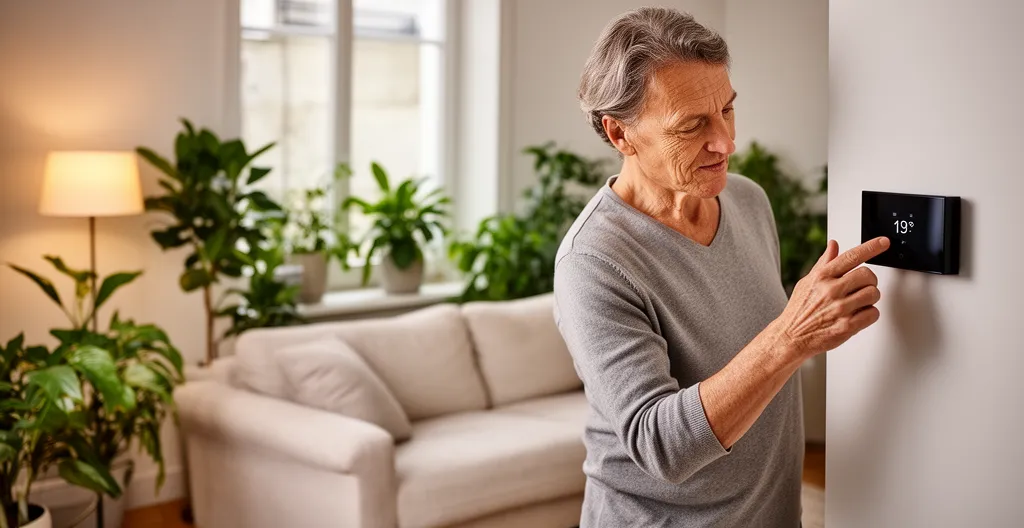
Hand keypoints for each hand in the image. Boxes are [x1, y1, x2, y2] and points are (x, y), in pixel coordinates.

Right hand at [772, 237, 889, 360]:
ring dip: (870, 298)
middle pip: (867, 275)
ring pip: (873, 294)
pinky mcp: (846, 326)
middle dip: (870, 280)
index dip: (871, 247)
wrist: (790, 336)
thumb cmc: (799, 310)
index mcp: (821, 277)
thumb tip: (833, 245)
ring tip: (859, 302)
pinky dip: (869, 314)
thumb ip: (824, 263)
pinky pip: (873, 314)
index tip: (883, 242)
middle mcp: (830, 291)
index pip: (851, 257)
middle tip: (863, 286)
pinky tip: (858, 315)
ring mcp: (839, 309)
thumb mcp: (807, 282)